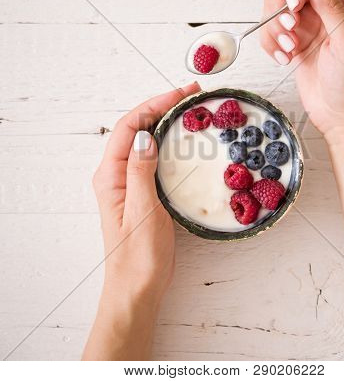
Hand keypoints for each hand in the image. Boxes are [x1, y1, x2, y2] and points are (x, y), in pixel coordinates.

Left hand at [83, 82, 200, 359]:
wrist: (138, 288)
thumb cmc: (138, 256)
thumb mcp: (142, 212)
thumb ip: (141, 172)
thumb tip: (147, 135)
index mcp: (111, 174)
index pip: (130, 126)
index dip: (154, 104)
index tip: (182, 94)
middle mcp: (118, 173)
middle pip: (138, 128)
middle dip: (163, 106)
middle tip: (193, 95)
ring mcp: (132, 181)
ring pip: (148, 140)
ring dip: (168, 121)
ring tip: (192, 110)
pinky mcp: (146, 190)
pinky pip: (157, 157)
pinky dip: (172, 143)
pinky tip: (186, 141)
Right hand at [261, 0, 343, 142]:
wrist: (343, 116)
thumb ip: (333, 8)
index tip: (294, 5)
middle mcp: (324, 11)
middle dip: (281, 4)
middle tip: (290, 29)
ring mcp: (307, 27)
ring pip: (275, 7)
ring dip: (274, 27)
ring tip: (289, 49)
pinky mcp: (293, 44)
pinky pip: (270, 32)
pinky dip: (270, 44)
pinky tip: (284, 59)